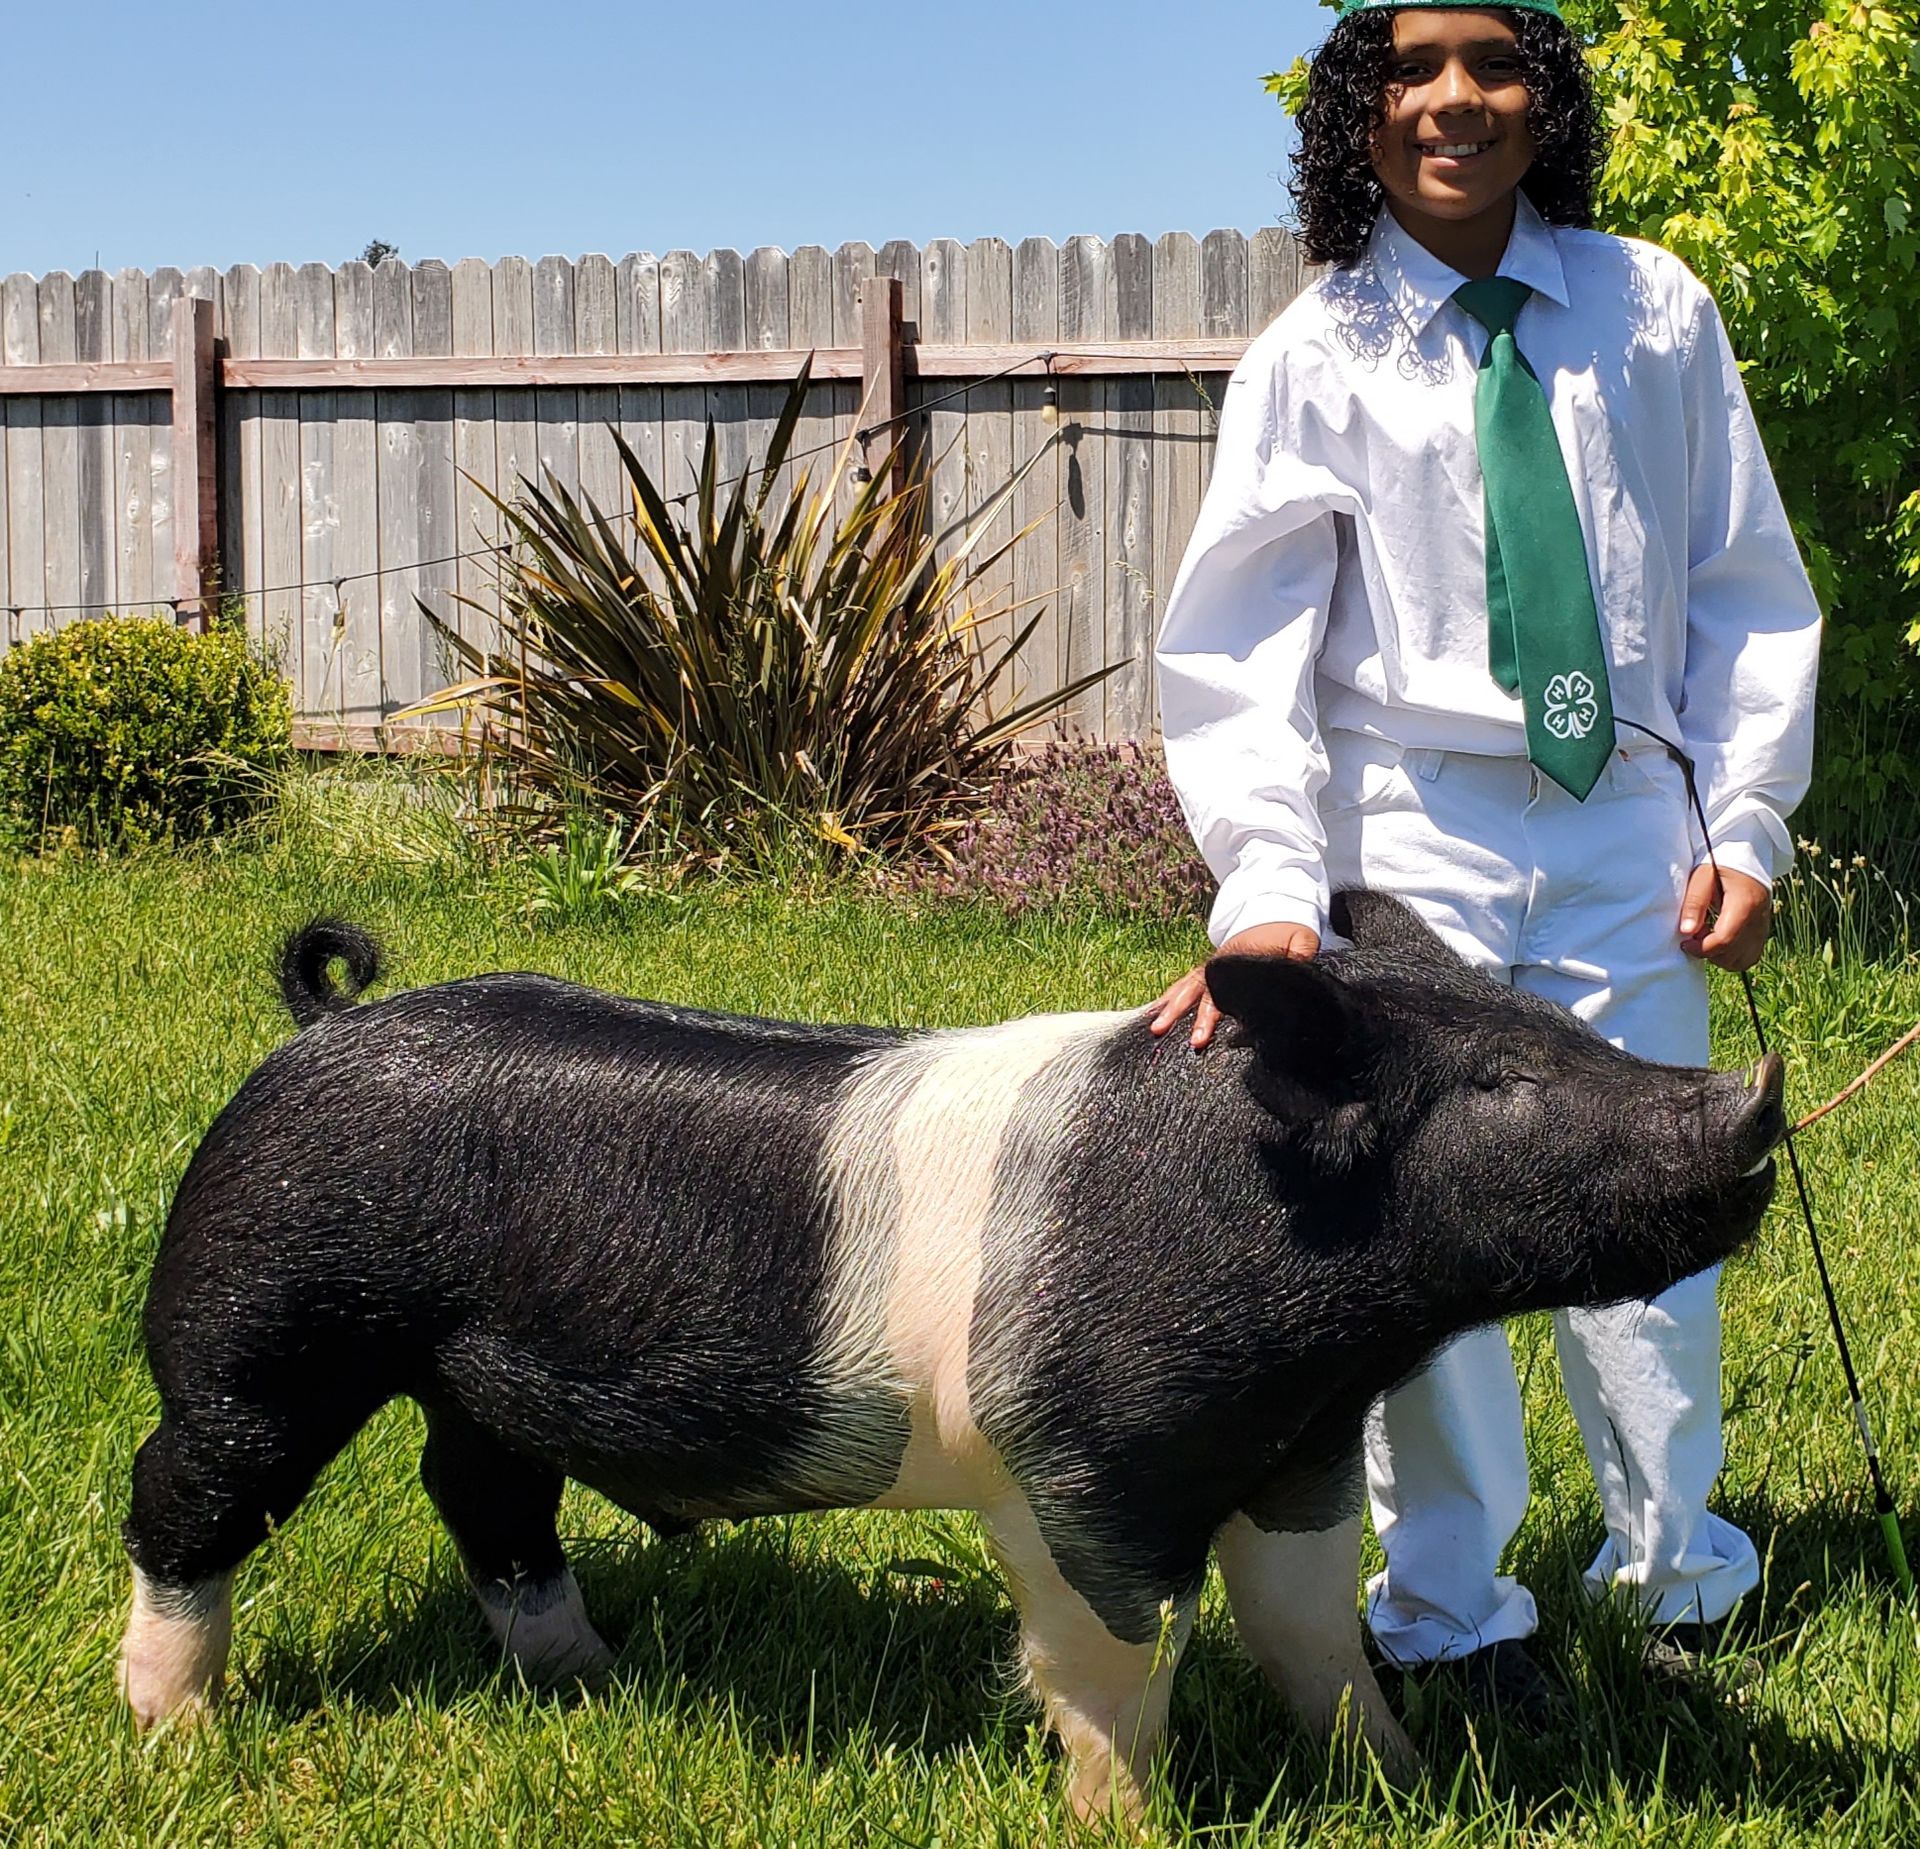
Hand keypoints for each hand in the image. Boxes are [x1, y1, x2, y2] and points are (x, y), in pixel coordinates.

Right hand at [1147, 922, 1321, 1049]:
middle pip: (1199, 989)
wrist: (1277, 906)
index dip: (1212, 1012)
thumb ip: (1299, 957)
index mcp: (1241, 958)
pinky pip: (1186, 982)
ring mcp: (1214, 964)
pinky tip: (1156, 1009)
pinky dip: (1171, 995)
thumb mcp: (1302, 939)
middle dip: (1183, 1013)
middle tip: (1175, 1035)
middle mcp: (1221, 962)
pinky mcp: (1211, 967)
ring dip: (1171, 1006)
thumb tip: (1297, 976)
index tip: (1203, 1033)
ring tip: (1155, 1027)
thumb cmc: (1289, 927)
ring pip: (1187, 986)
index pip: (1223, 988)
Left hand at [1679, 864, 1771, 971]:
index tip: (1685, 942)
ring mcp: (1763, 927)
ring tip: (1707, 935)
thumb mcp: (1702, 876)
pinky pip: (1750, 956)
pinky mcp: (1762, 931)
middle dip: (1709, 952)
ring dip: (1721, 956)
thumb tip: (1686, 931)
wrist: (1747, 855)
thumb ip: (1694, 903)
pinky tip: (1719, 939)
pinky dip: (1733, 956)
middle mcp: (1758, 920)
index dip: (1701, 948)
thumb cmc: (1721, 863)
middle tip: (1695, 933)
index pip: (1725, 940)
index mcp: (1744, 904)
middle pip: (1733, 955)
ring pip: (1743, 961)